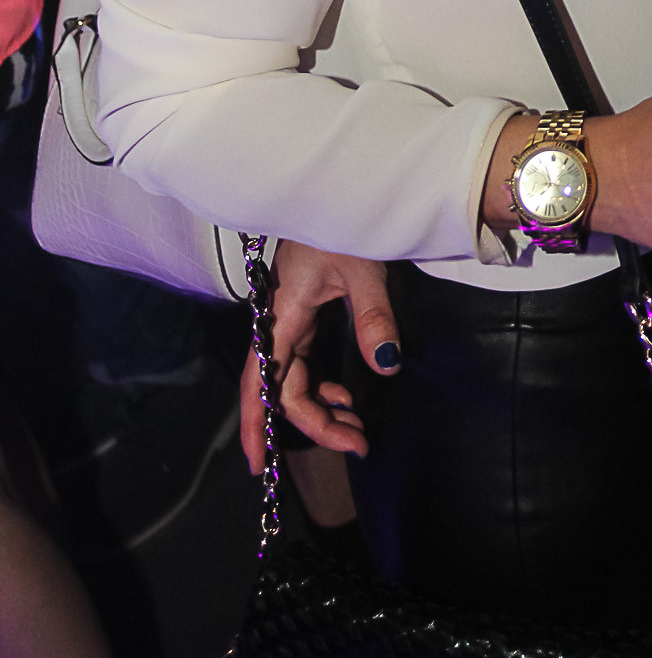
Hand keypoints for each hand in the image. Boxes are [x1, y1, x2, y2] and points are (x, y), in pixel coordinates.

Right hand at [239, 240, 400, 470]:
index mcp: (283, 315)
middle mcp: (280, 322)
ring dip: (322, 408)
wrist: (334, 191)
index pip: (265, 383)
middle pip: (283, 388)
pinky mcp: (304, 314)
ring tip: (356, 427)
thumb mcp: (362, 269)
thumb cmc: (342, 223)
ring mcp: (291, 319)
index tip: (262, 466)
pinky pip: (306, 362)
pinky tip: (345, 395)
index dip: (259, 427)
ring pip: (295, 379)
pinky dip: (323, 385)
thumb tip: (386, 365)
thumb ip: (373, 317)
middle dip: (314, 424)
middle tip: (356, 444)